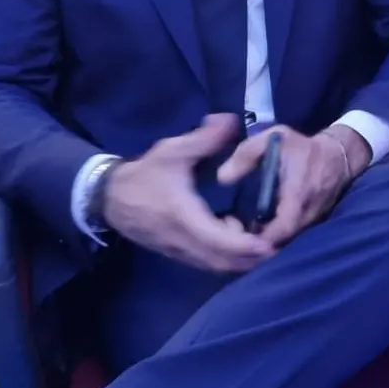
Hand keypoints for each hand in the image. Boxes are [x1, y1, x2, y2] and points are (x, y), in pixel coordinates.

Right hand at [101, 114, 275, 273]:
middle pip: (222, 262)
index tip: (269, 242)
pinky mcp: (177, 254)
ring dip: (240, 259)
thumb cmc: (145, 174)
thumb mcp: (173, 150)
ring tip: (261, 237)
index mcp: (183, 217)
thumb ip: (205, 138)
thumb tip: (232, 121)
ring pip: (215, 266)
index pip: (218, 241)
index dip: (245, 245)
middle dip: (251, 257)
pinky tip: (239, 236)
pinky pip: (207, 263)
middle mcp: (182, 241)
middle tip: (277, 242)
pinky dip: (227, 258)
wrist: (111, 198)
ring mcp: (179, 251)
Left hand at [217, 124, 359, 247]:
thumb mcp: (273, 139)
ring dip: (269, 243)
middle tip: (235, 242)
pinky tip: (261, 234)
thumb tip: (222, 178)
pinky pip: (294, 238)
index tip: (240, 238)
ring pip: (289, 242)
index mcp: (298, 192)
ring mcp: (314, 220)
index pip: (284, 226)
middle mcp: (308, 212)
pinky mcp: (315, 224)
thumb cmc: (301, 148)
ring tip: (244, 240)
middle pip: (283, 241)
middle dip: (260, 245)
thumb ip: (246, 154)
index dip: (263, 238)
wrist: (338, 155)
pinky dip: (278, 239)